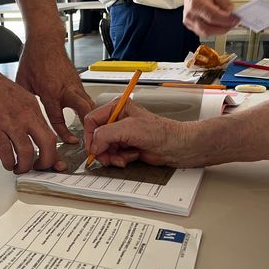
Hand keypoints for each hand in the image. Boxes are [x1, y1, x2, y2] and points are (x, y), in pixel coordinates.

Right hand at [0, 67, 66, 173]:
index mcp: (32, 106)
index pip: (50, 132)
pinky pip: (6, 151)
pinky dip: (8, 162)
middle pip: (47, 143)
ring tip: (19, 168)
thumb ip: (24, 113)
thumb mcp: (15, 95)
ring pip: (27, 151)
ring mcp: (9, 121)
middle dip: (46, 162)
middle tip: (39, 168)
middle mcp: (25, 114)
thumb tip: (28, 132)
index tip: (51, 161)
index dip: (53, 151)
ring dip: (24, 166)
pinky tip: (7, 163)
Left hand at [16, 37, 94, 143]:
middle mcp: (65, 88)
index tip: (70, 142)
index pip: (58, 119)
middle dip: (89, 124)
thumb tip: (23, 117)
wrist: (45, 39)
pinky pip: (86, 98)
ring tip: (92, 130)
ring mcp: (74, 84)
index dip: (64, 133)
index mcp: (50, 91)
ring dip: (91, 117)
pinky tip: (86, 116)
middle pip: (84, 109)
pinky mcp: (78, 81)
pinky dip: (88, 108)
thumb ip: (25, 101)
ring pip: (89, 104)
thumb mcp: (22, 82)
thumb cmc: (33, 58)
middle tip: (90, 136)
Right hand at [84, 100, 201, 167]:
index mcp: (117, 108)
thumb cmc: (162, 132)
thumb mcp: (130, 129)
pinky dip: (120, 159)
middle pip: (96, 138)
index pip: (91, 121)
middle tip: (109, 157)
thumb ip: (106, 134)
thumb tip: (93, 145)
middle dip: (103, 150)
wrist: (178, 147)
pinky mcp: (126, 146)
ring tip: (125, 156)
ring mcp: (121, 135)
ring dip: (113, 156)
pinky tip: (132, 156)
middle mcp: (117, 120)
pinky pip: (113, 155)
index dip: (90, 137)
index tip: (94, 149)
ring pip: (104, 149)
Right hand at [182, 0, 238, 35]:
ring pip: (206, 33)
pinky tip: (219, 23)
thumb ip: (224, 0)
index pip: (212, 17)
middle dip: (224, 28)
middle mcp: (191, 15)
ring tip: (227, 22)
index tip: (236, 19)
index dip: (226, 20)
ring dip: (219, 30)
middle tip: (233, 22)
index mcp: (196, 4)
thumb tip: (231, 11)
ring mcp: (189, 22)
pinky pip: (203, 33)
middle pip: (208, 29)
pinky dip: (213, 29)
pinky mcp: (190, 26)